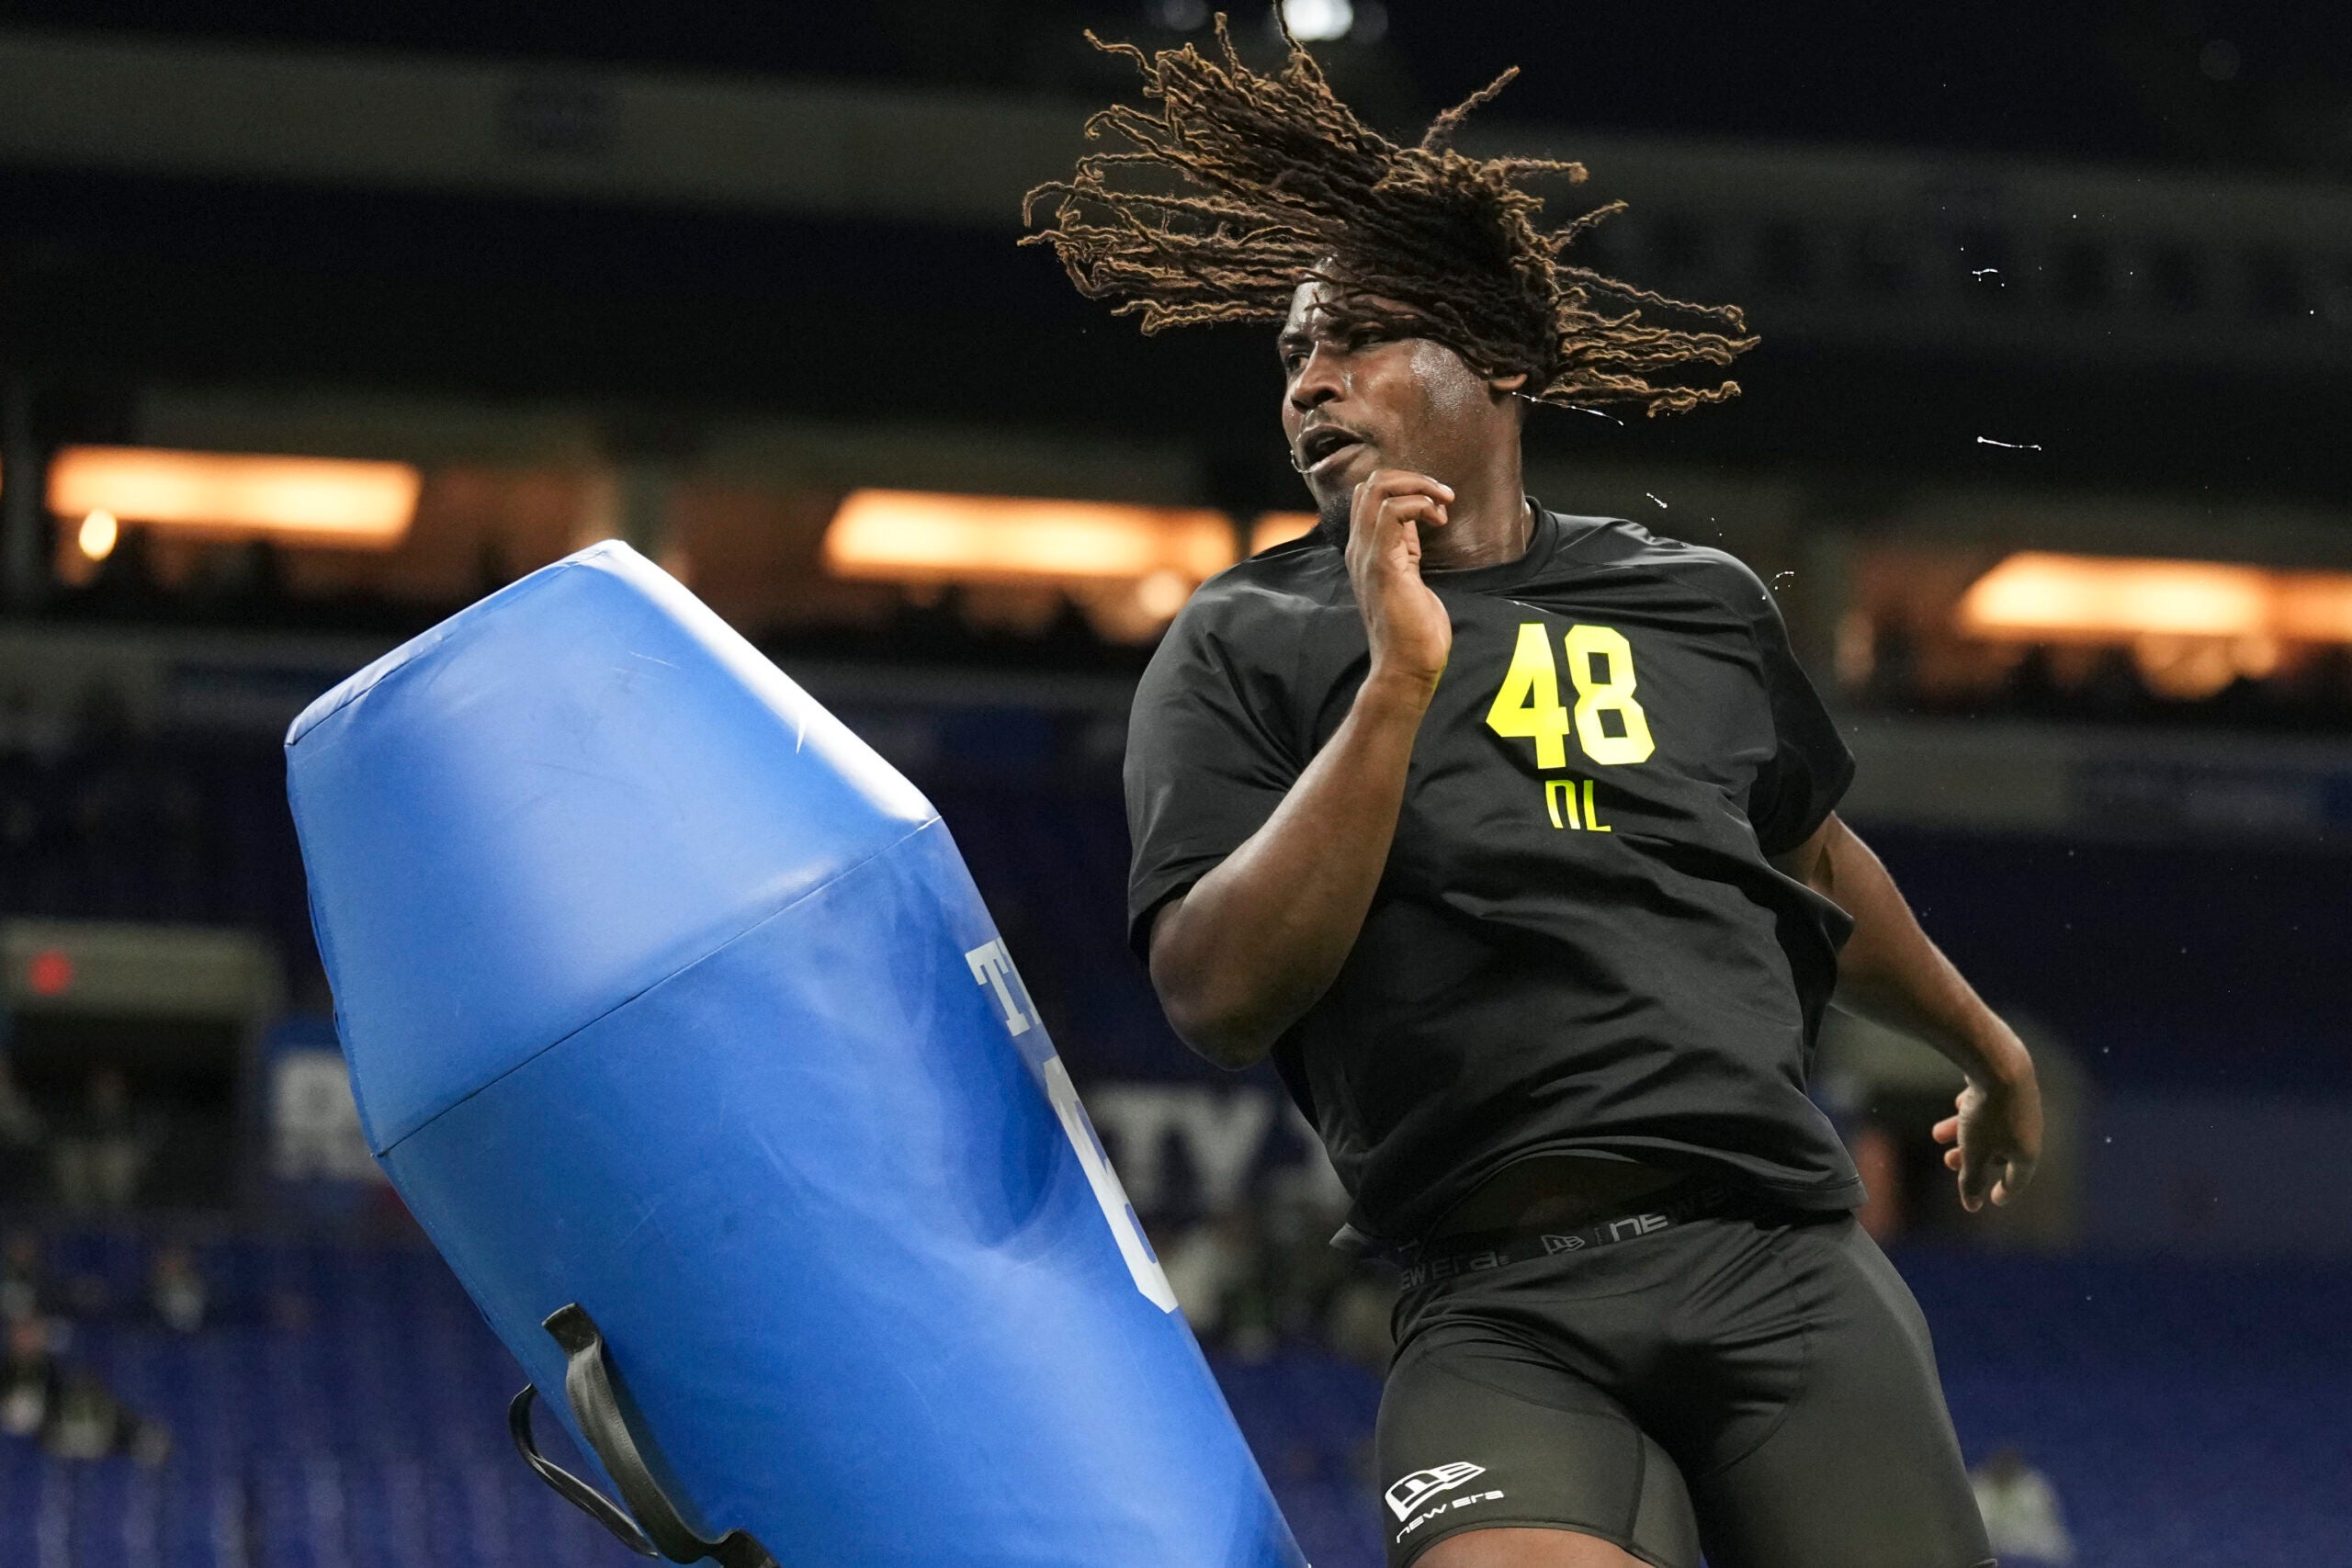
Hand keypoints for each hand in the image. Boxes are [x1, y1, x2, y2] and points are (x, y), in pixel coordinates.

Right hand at [1344, 469, 1454, 699]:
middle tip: (1442, 498)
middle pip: (1370, 483)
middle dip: (1413, 478)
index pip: (1369, 494)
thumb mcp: (1408, 574)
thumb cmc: (1413, 629)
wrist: (1406, 666)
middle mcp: (1359, 548)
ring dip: (1419, 486)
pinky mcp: (1383, 565)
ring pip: (1378, 488)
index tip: (1436, 507)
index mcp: (1364, 550)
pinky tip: (1437, 520)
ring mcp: (1367, 555)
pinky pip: (1393, 512)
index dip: (1405, 487)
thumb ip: (1405, 546)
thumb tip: (1416, 517)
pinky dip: (1420, 504)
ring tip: (1442, 505)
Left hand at [1932, 1062, 2041, 1211]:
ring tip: (1937, 1134)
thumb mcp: (1974, 1152)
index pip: (2018, 1179)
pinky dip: (1975, 1109)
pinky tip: (1959, 1102)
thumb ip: (1971, 1180)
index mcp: (2028, 1151)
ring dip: (1964, 1133)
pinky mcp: (2013, 1083)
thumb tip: (1971, 1206)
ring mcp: (2023, 1105)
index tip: (1995, 1200)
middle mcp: (2030, 1129)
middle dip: (1971, 1157)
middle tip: (1947, 1161)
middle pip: (1999, 1151)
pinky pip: (1993, 1103)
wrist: (1998, 1062)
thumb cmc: (1988, 1114)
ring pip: (1991, 1126)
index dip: (2005, 1191)